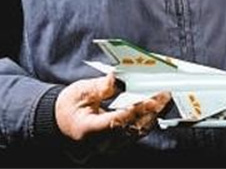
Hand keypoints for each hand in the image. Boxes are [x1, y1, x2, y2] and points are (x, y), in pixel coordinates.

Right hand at [55, 73, 169, 142]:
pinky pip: (135, 134)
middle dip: (151, 112)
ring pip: (136, 133)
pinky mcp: (116, 144)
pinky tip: (155, 108)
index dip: (135, 111)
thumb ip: (102, 87)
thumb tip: (119, 77)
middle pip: (131, 130)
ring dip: (152, 116)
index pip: (116, 122)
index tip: (150, 99)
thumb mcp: (81, 91)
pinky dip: (146, 120)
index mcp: (88, 131)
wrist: (60, 123)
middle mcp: (100, 144)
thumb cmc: (68, 106)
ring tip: (164, 99)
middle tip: (165, 95)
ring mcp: (109, 147)